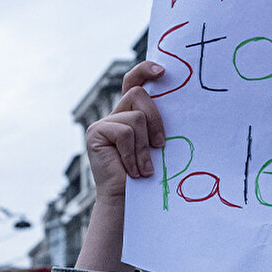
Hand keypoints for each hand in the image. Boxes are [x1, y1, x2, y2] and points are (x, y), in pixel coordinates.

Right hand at [84, 59, 166, 201]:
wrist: (126, 200)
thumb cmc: (145, 175)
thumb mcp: (155, 143)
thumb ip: (156, 122)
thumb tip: (176, 99)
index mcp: (129, 114)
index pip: (133, 82)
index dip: (144, 71)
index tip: (162, 71)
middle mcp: (114, 115)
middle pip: (137, 94)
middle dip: (155, 118)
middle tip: (161, 144)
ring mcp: (103, 123)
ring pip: (135, 117)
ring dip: (144, 146)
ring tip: (143, 167)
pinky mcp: (95, 133)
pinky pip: (124, 132)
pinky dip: (133, 153)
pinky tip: (132, 170)